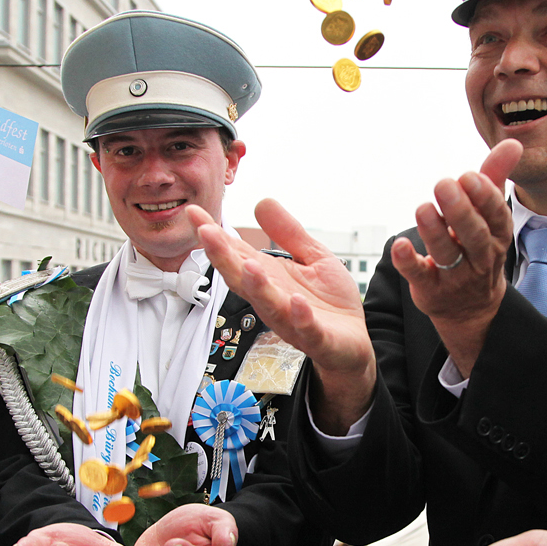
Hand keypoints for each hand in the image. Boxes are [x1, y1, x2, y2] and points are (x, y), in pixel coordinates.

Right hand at [192, 202, 376, 432]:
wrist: (353, 344)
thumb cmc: (329, 303)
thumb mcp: (312, 257)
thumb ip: (288, 233)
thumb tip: (262, 201)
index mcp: (270, 279)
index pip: (236, 255)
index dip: (215, 236)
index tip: (194, 213)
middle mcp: (274, 300)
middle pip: (242, 279)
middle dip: (223, 258)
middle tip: (206, 233)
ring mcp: (294, 321)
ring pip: (269, 306)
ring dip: (258, 287)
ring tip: (250, 265)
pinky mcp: (318, 338)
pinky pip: (307, 330)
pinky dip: (300, 317)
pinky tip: (296, 303)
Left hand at [389, 140, 521, 376]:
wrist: (471, 308)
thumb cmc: (478, 248)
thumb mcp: (489, 217)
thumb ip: (496, 178)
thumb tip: (513, 143)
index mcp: (496, 236)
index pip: (496, 216)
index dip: (485, 196)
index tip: (469, 176)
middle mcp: (480, 257)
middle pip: (473, 234)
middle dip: (460, 209)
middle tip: (444, 184)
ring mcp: (456, 276)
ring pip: (447, 253)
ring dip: (434, 230)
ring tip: (423, 208)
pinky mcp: (431, 290)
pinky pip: (420, 275)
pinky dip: (409, 261)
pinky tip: (399, 245)